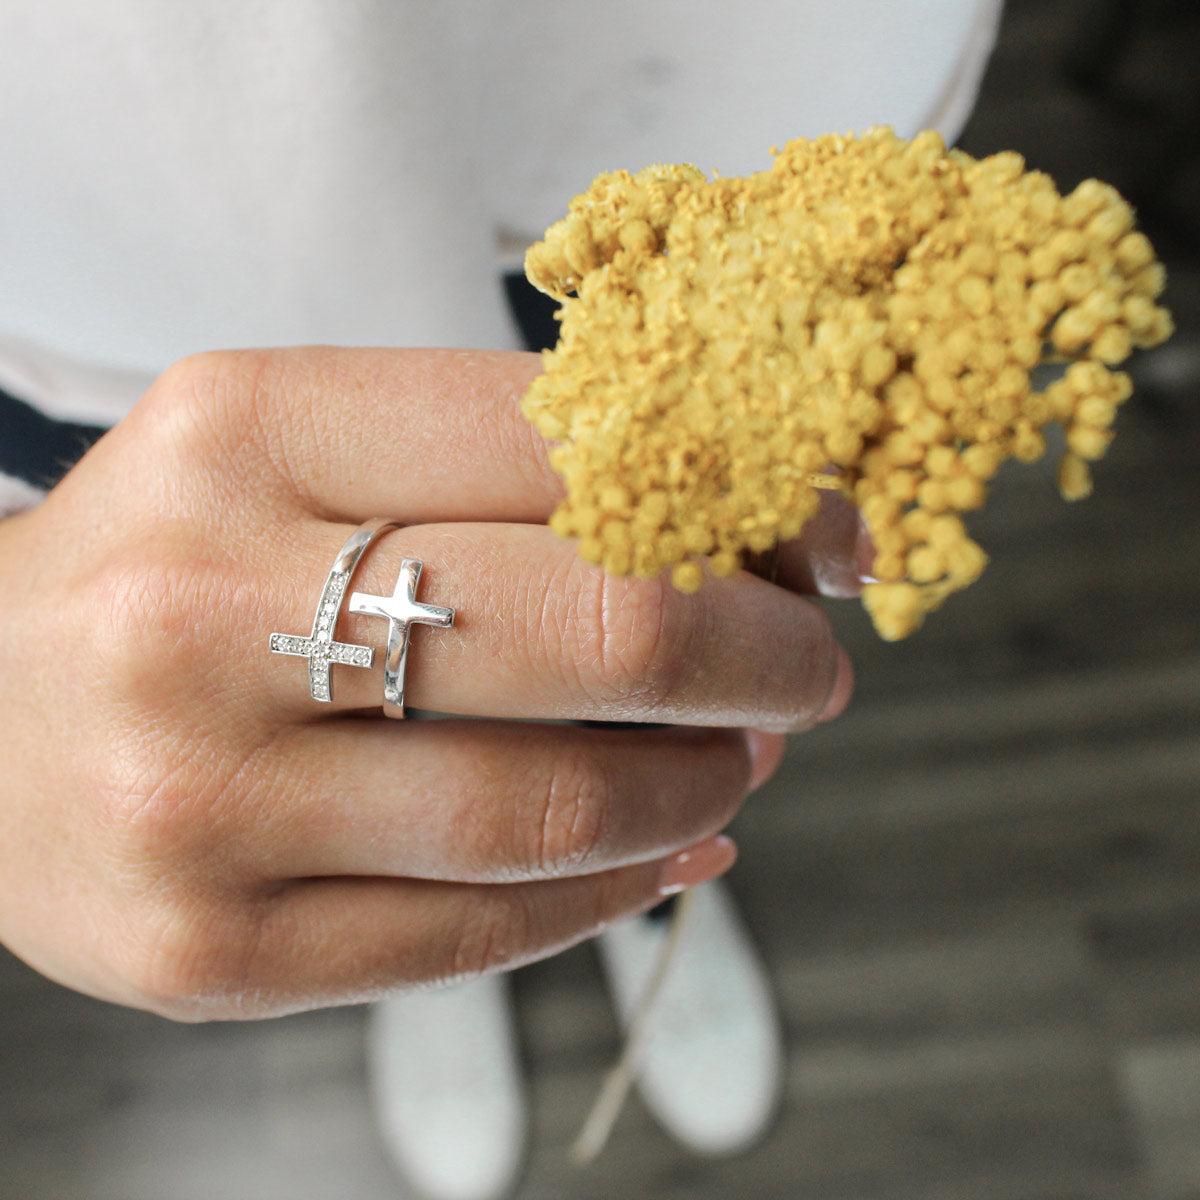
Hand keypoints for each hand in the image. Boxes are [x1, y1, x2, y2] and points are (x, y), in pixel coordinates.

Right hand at [0, 347, 854, 1019]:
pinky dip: (619, 889)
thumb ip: (500, 475)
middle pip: (600, 629)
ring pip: (558, 806)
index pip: (574, 441)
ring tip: (744, 753)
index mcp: (240, 432)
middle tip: (812, 666)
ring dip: (705, 779)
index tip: (828, 538)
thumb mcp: (298, 452)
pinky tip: (675, 844)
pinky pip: (481, 933)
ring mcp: (196, 801)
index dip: (746, 494)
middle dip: (765, 655)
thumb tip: (748, 550)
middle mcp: (202, 612)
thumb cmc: (176, 565)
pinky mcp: (205, 954)